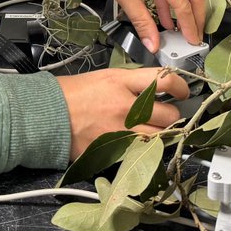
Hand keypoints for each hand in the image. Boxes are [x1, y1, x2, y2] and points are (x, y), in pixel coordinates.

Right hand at [56, 68, 190, 158]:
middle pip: (169, 115)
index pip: (165, 81)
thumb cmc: (72, 94)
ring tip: (155, 130)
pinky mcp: (114, 152)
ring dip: (162, 135)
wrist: (46, 115)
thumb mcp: (105, 77)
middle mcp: (125, 107)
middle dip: (173, 116)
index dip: (182, 87)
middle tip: (168, 115)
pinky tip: (137, 143)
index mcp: (121, 82)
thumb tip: (154, 90)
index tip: (183, 92)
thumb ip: (131, 83)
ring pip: (160, 138)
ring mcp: (121, 132)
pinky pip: (141, 153)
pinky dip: (144, 149)